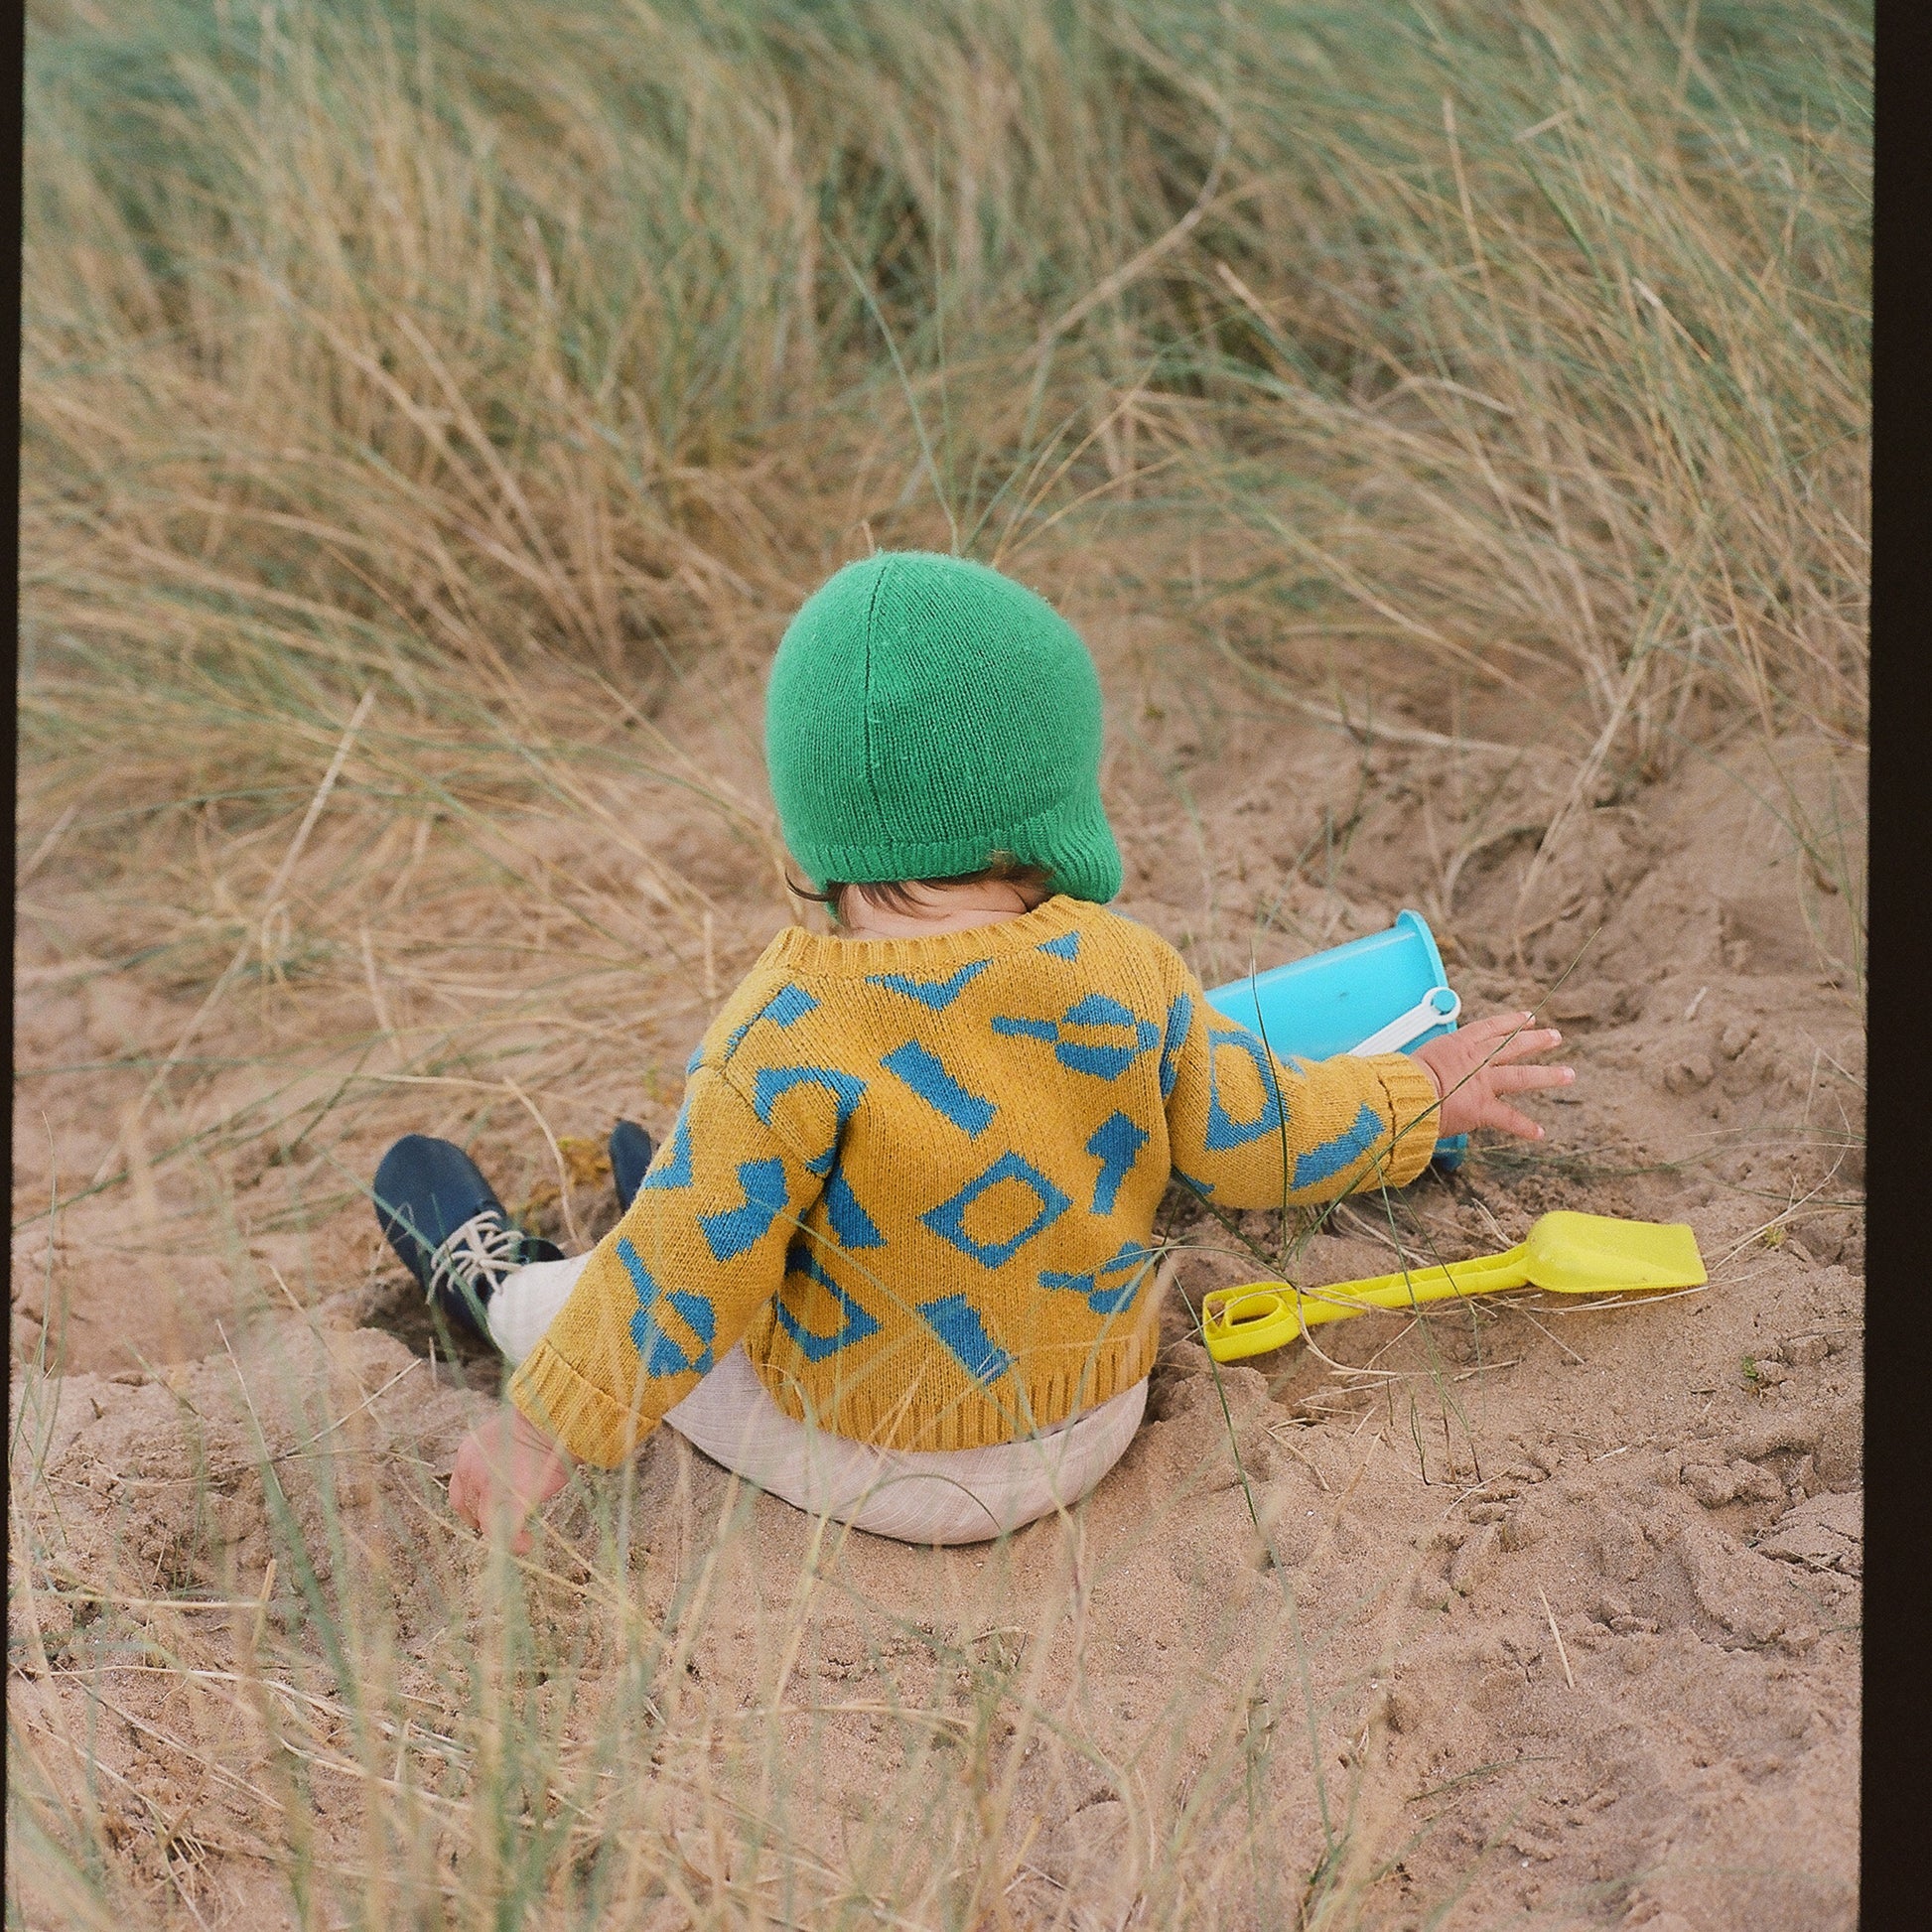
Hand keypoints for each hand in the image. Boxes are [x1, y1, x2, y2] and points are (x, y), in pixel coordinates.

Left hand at [449, 1408, 573, 1553]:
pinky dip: (515, 1542)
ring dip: (501, 1533)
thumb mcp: (505, 1439)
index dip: (470, 1507)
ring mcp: (489, 1486)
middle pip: (470, 1507)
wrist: (556, 1420)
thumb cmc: (540, 1426)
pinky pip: (506, 1531)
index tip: (482, 1515)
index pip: (459, 1491)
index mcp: (467, 1453)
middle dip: (485, 1519)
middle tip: (504, 1524)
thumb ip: (495, 1461)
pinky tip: (526, 1544)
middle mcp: (471, 1470)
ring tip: (521, 1539)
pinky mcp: (511, 1500)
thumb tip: (502, 1481)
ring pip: (485, 1521)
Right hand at [1409, 1011, 1573, 1140]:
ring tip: (1568, 1074)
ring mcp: (1483, 1083)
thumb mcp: (1417, 1059)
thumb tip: (1422, 1074)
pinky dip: (1524, 1127)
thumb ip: (1430, 1065)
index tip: (1528, 1018)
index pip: (1491, 1027)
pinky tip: (1539, 1132)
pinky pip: (1509, 1119)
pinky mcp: (1483, 1108)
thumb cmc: (1402, 1077)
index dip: (1512, 1021)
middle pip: (1513, 1045)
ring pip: (1522, 1075)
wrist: (1406, 1093)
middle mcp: (1476, 1060)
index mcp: (1458, 1044)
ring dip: (1547, 1075)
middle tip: (1555, 1037)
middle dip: (1536, 1040)